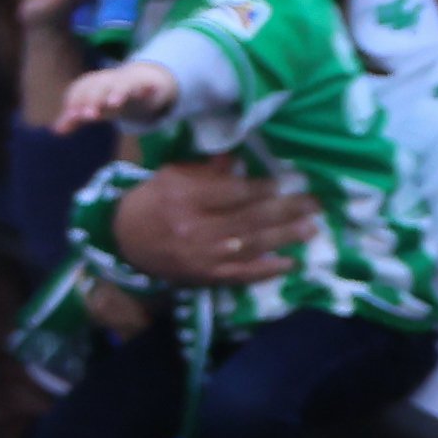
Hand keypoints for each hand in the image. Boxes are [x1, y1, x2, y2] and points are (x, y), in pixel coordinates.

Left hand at [57, 59, 178, 132]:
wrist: (140, 81)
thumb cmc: (108, 96)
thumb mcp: (93, 107)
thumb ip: (75, 117)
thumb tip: (57, 131)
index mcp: (91, 84)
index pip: (79, 90)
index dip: (74, 102)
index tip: (71, 116)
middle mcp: (107, 81)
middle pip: (97, 87)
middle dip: (92, 100)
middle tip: (88, 116)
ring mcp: (126, 82)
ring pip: (121, 85)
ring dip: (116, 93)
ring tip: (113, 103)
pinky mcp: (145, 85)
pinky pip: (146, 86)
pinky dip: (146, 88)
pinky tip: (147, 93)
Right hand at [111, 156, 307, 282]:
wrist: (124, 242)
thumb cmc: (150, 202)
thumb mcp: (170, 177)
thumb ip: (205, 170)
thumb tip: (239, 160)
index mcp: (184, 198)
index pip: (231, 193)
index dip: (262, 188)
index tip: (284, 183)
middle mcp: (196, 228)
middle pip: (249, 218)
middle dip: (285, 210)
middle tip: (314, 203)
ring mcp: (204, 256)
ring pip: (252, 245)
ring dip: (285, 237)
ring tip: (311, 227)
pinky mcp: (208, 276)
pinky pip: (244, 274)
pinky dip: (269, 269)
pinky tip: (291, 262)